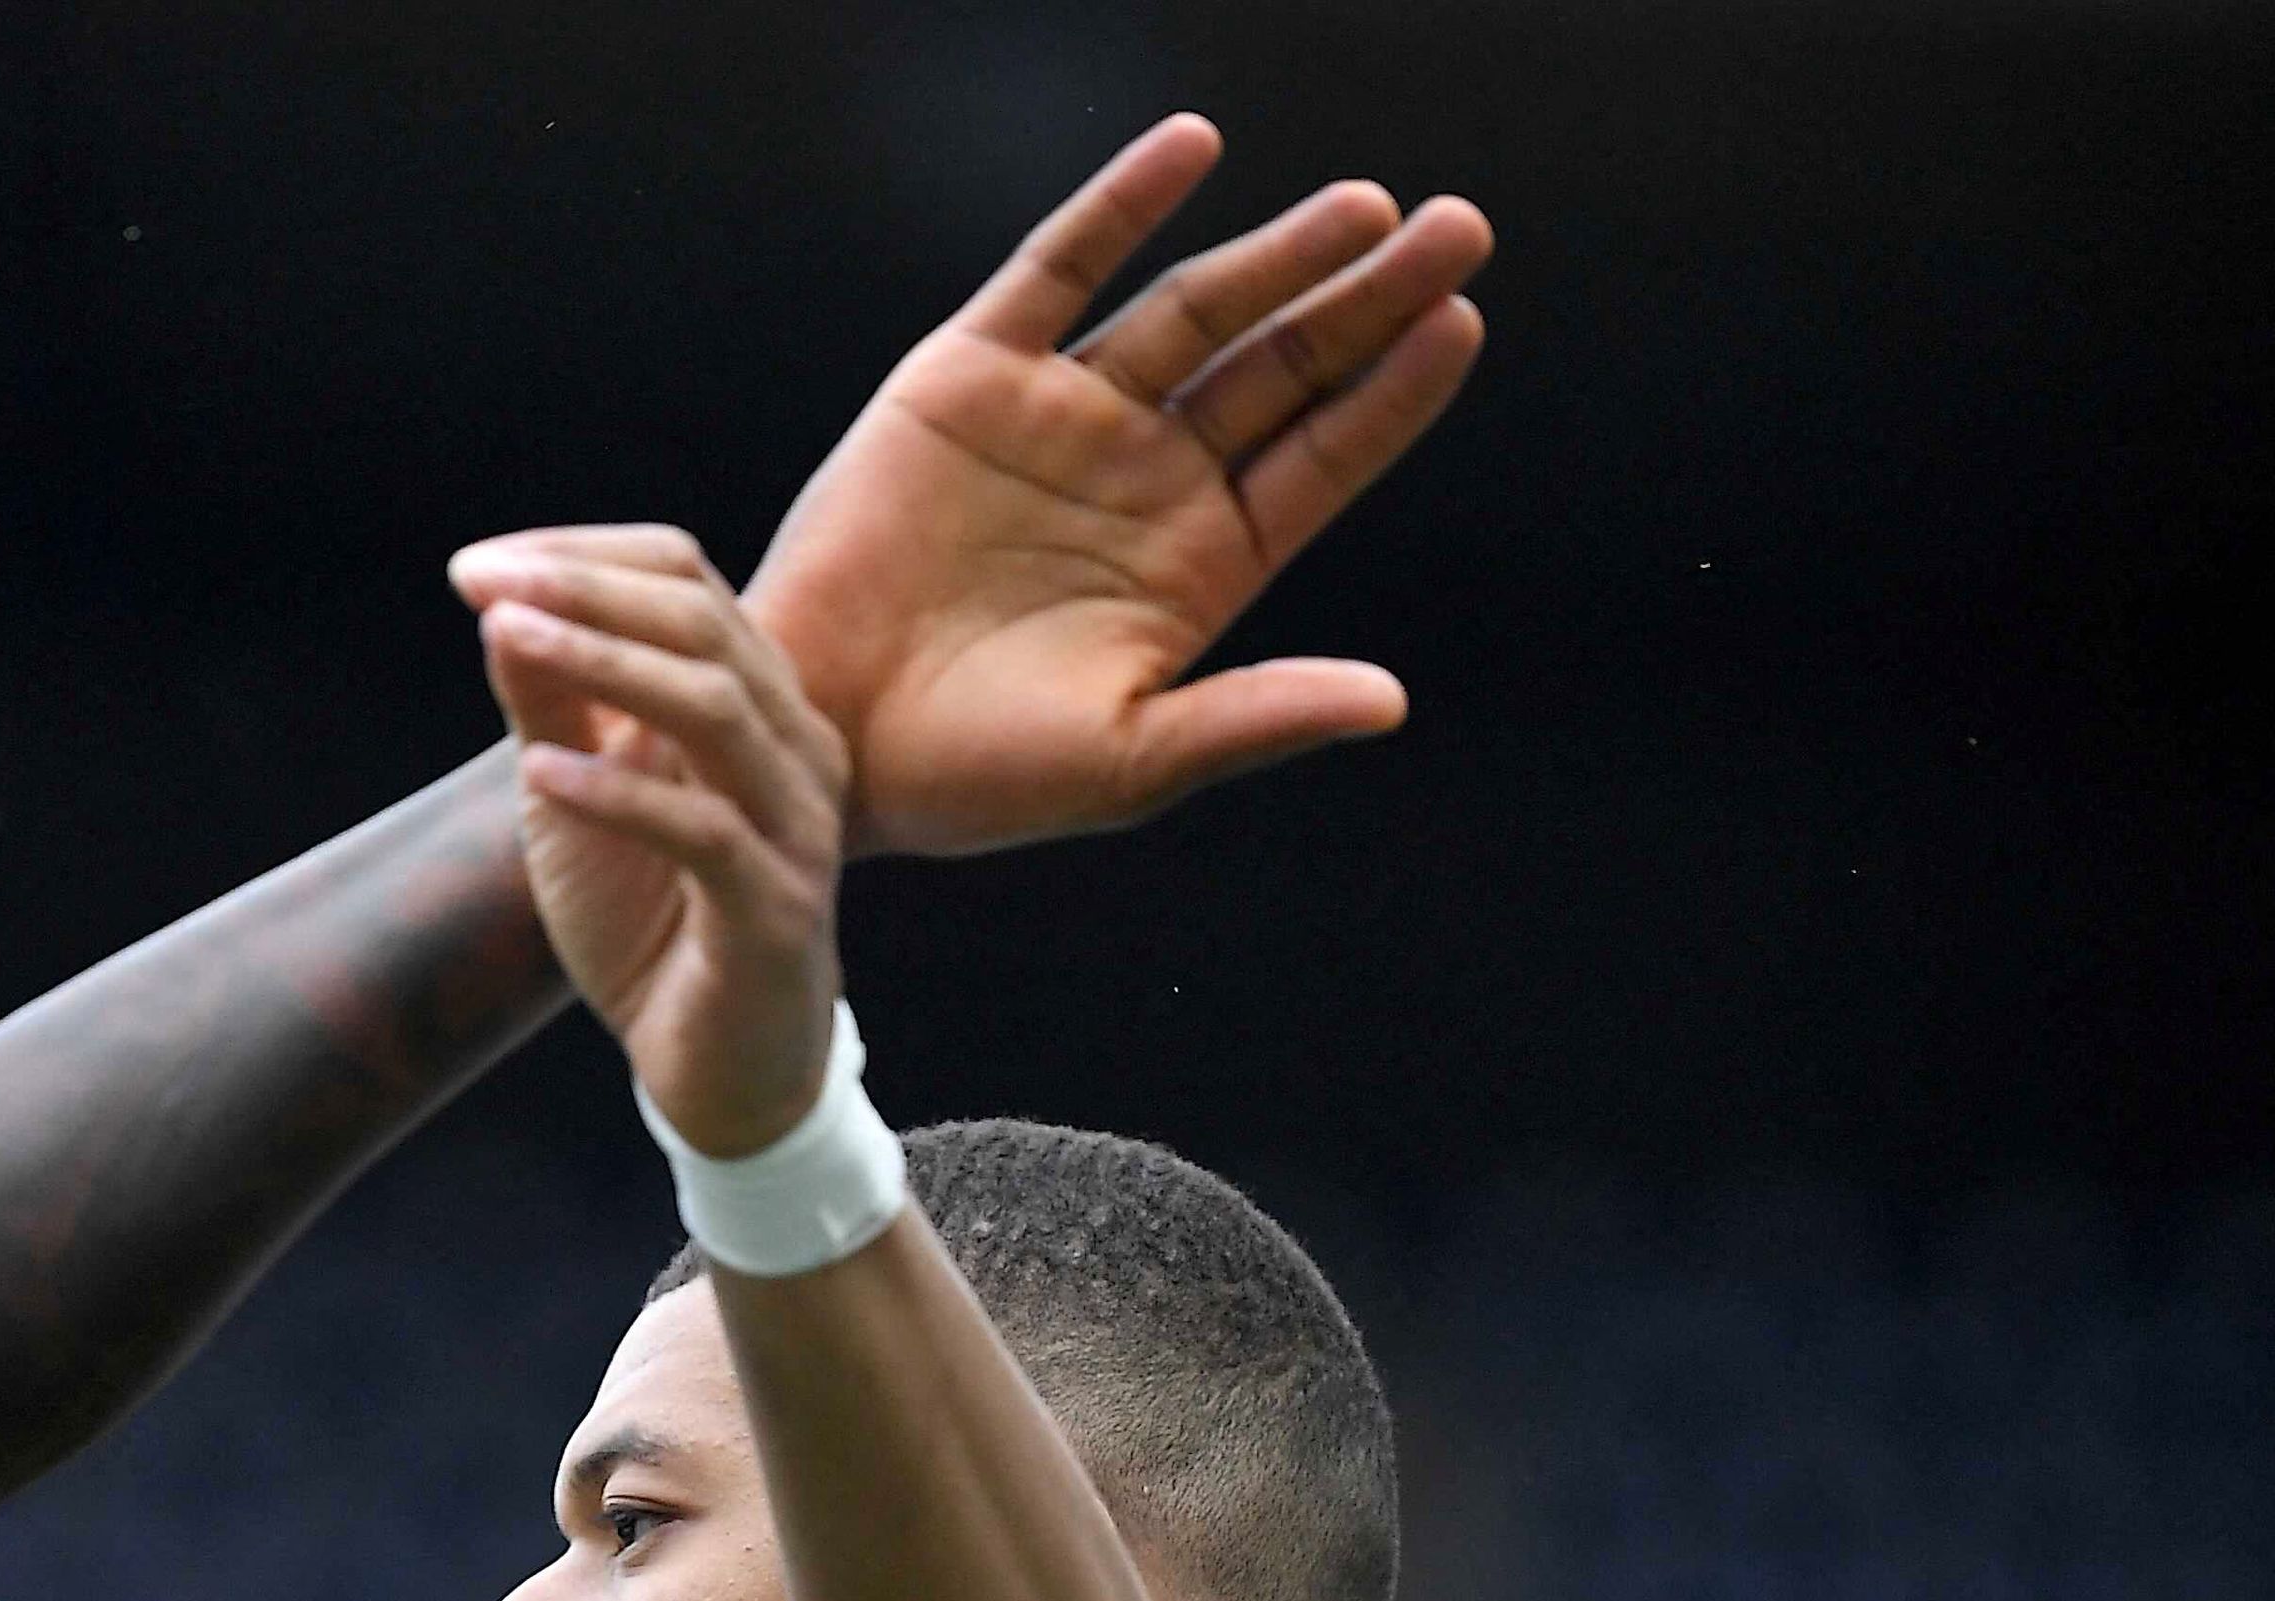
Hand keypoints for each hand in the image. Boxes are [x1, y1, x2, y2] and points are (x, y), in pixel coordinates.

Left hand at [444, 534, 849, 1154]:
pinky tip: (537, 774)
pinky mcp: (779, 912)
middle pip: (704, 623)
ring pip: (715, 709)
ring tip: (505, 639)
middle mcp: (795, 747)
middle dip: (585, 591)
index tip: (477, 568)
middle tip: (485, 584)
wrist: (720, 1073)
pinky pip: (705, 833)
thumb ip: (552, 705)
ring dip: (601, 664)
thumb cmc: (653, 926)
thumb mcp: (578, 800)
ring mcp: (797, 827)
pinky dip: (615, 795)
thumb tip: (497, 606)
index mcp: (759, 704)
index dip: (583, 559)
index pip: (687, 581)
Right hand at [746, 115, 1490, 856]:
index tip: (1459, 320)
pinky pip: (1059, 268)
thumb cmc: (970, 778)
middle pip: (1280, 368)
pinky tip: (1192, 148)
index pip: (1321, 458)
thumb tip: (1390, 701)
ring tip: (1366, 206)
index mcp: (1198, 564)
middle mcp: (1144, 478)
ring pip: (1192, 311)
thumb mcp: (1130, 758)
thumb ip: (1255, 716)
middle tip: (1458, 229)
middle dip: (1366, 300)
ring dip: (1277, 255)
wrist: (815, 743)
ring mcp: (1061, 419)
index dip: (1393, 393)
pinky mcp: (970, 376)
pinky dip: (1123, 204)